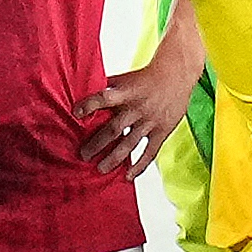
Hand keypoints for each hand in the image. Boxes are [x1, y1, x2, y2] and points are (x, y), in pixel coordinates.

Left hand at [78, 46, 202, 175]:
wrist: (176, 75)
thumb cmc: (145, 77)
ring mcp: (150, 121)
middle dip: (97, 143)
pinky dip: (139, 165)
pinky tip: (128, 176)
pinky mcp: (161, 131)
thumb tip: (81, 92)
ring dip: (113, 158)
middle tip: (83, 155)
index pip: (104, 98)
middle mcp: (137, 108)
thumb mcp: (124, 79)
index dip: (90, 105)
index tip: (76, 113)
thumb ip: (106, 88)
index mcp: (126, 93)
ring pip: (129, 143)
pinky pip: (149, 152)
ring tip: (100, 169)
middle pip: (114, 128)